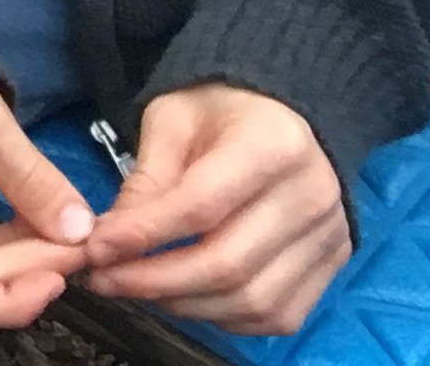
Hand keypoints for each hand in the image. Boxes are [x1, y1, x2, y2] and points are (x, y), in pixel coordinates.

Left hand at [80, 83, 347, 334]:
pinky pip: (277, 316)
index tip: (95, 248)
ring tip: (139, 289)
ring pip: (252, 300)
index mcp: (273, 144)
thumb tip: (110, 243)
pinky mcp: (334, 268)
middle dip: (156, 281)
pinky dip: (225, 318)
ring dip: (185, 305)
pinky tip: (187, 297)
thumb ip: (147, 180)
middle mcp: (313, 195)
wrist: (284, 115)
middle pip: (227, 263)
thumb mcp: (172, 121)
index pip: (201, 206)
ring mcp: (330, 237)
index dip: (144, 235)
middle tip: (105, 280)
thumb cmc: (221, 111)